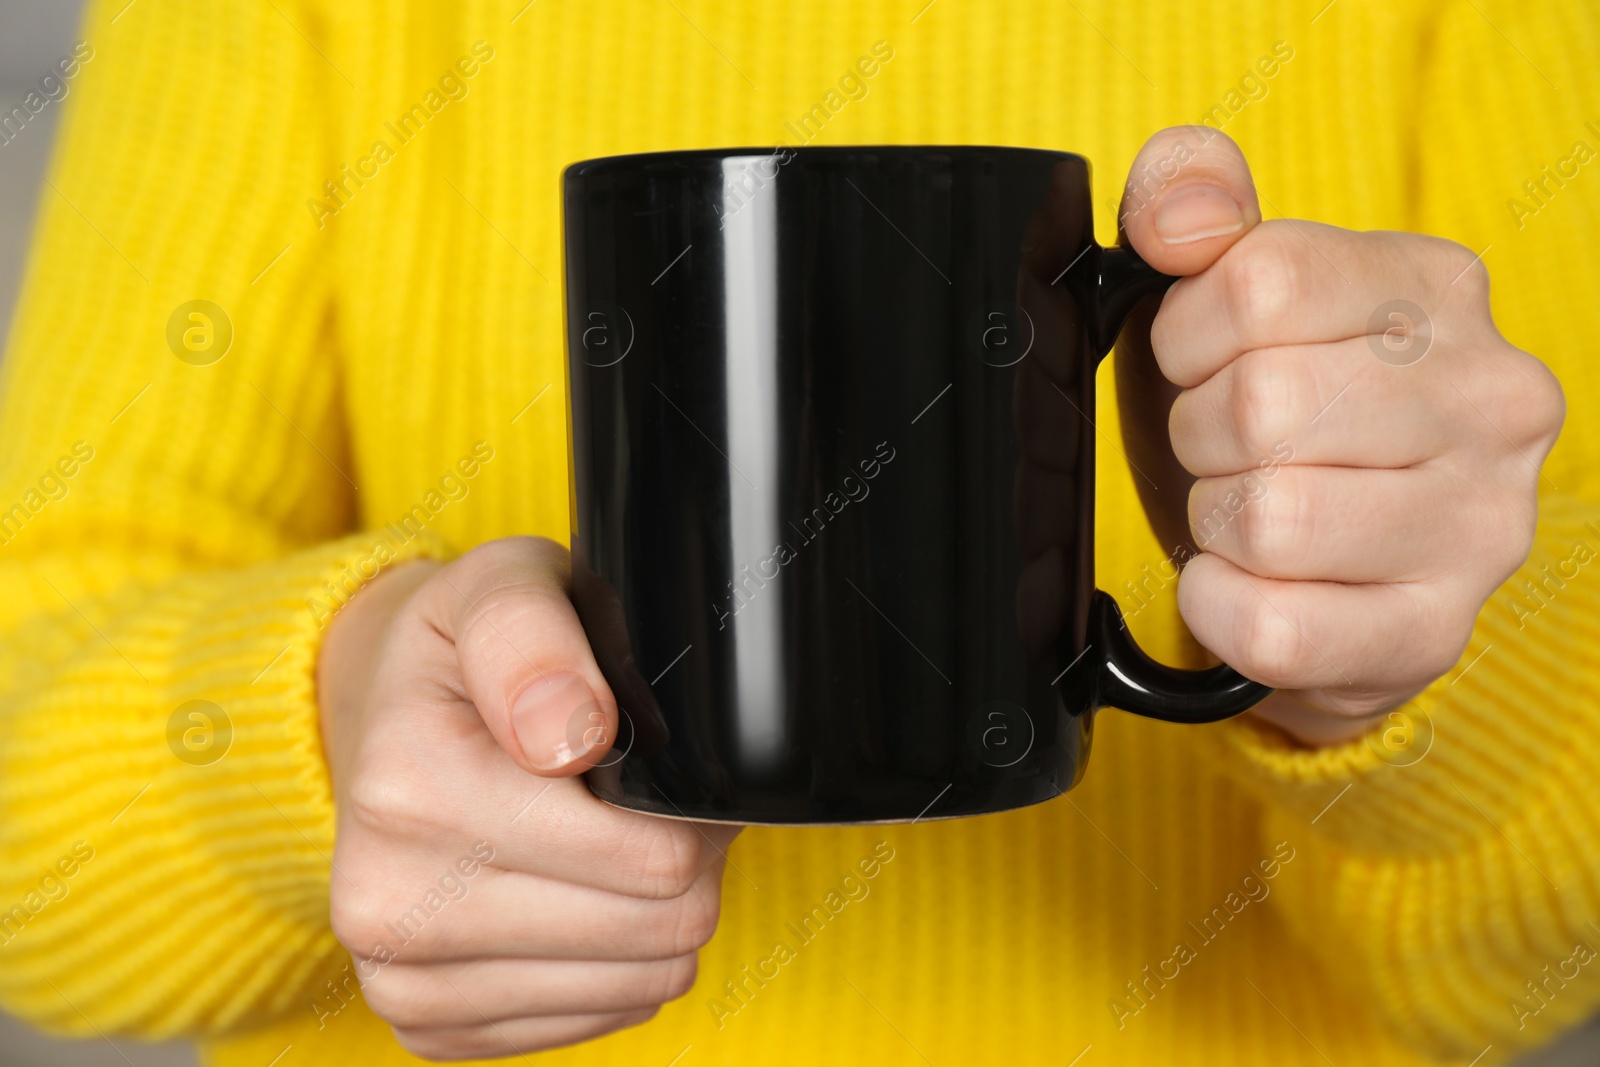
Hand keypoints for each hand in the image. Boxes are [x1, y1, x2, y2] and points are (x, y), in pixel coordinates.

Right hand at [316, 538, 739, 1058]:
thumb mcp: (502, 585)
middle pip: (659, 927)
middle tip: (652, 798)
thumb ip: (532, 637)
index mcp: (409, 790)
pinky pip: (603, 1016)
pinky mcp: (430, 1029)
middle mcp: (389, 903)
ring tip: (614, 839)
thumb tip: (573, 733)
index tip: (661, 758)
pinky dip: (618, 960)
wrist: (377, 722)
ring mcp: (404, 981)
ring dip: (658, 912)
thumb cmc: (462, 653)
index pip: (650, 859)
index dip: (692, 805)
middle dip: (687, 858)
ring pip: (643, 981)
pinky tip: (581, 893)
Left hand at [1112, 127, 1564, 745]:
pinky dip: (1219, 606)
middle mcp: (1491, 399)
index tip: (1200, 359)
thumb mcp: (1226, 288)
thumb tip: (1179, 215)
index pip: (1263, 281)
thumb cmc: (1277, 412)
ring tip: (1245, 508)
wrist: (1327, 561)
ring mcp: (1479, 524)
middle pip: (1262, 404)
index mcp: (1439, 288)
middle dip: (1200, 432)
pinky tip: (1241, 580)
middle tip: (1225, 447)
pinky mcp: (1433, 631)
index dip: (1188, 331)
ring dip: (1215, 520)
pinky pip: (1274, 626)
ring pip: (1270, 518)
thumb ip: (1190, 200)